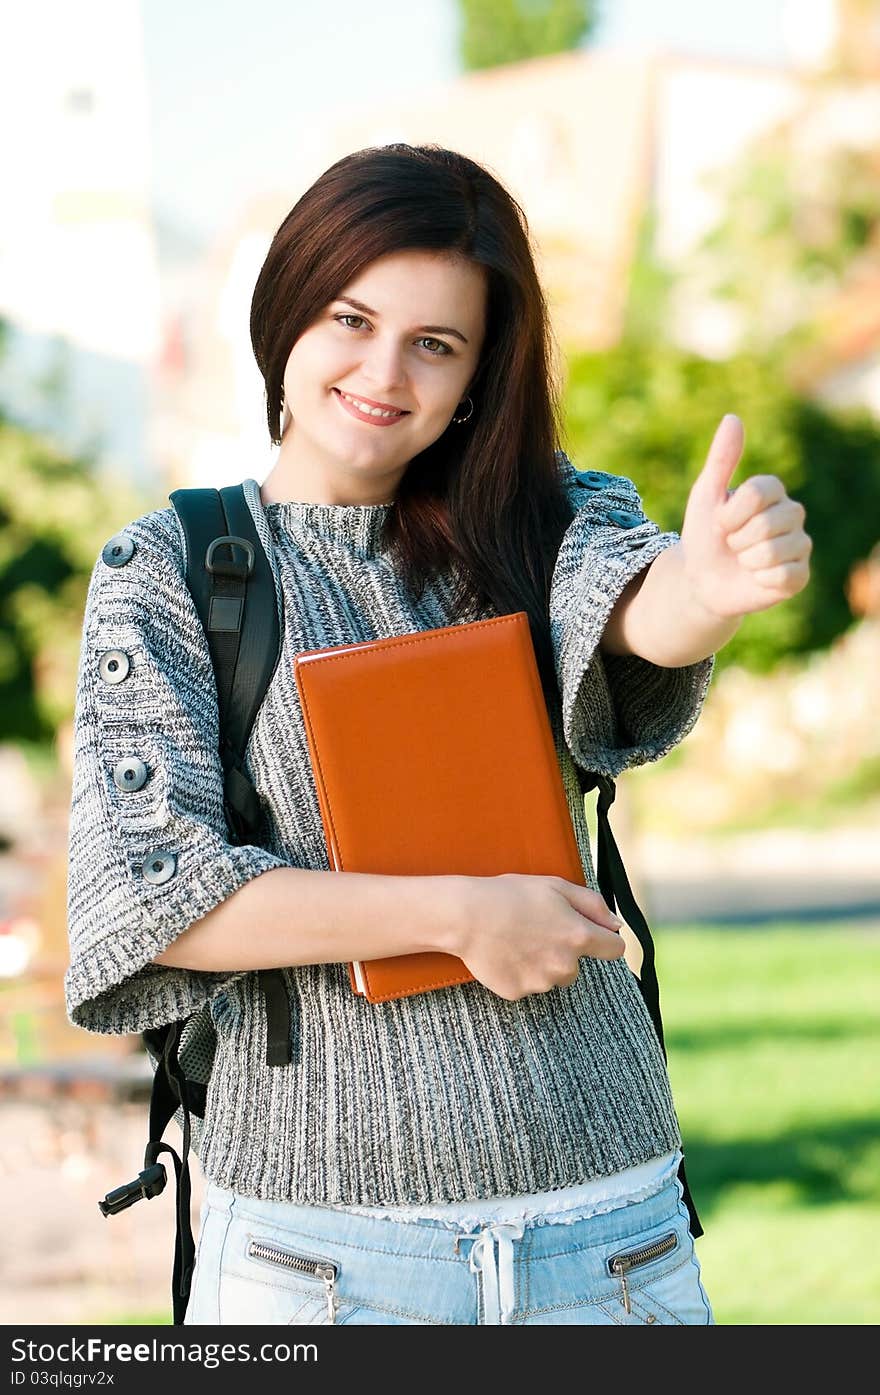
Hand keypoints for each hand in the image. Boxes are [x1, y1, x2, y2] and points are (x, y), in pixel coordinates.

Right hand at [451, 873, 624, 1000]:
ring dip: (541, 964)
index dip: (604, 940)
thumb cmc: (511, 895)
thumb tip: (615, 925)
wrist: (467, 916)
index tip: (591, 935)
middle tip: (537, 930)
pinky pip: (527, 985)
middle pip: (577, 966)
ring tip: (517, 940)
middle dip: (563, 952)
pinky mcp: (518, 993)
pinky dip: (520, 973)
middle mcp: (564, 964)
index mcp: (579, 936)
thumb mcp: (556, 886)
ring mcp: (541, 982)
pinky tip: (505, 953)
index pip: (615, 949)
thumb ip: (594, 905)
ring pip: (551, 977)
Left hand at [679, 414, 812, 619]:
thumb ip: (721, 459)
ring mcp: (800, 545)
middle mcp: (793, 514)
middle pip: (767, 523)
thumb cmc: (705, 534)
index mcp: (773, 491)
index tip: (720, 521)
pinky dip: (759, 580)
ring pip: (773, 552)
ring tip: (743, 560)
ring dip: (746, 560)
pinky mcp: (800, 575)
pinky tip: (755, 578)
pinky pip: (783, 576)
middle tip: (732, 543)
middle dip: (737, 538)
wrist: (702, 580)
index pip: (759, 492)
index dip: (731, 512)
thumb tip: (733, 418)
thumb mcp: (705, 495)